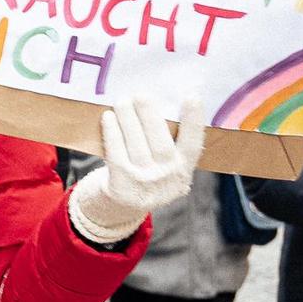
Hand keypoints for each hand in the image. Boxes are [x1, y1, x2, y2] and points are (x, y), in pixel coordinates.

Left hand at [69, 96, 205, 245]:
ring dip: (128, 119)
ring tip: (122, 101)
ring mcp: (144, 184)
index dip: (194, 121)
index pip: (193, 144)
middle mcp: (167, 179)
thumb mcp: (164, 167)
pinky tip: (108, 117)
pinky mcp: (121, 186)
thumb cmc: (144, 174)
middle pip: (161, 143)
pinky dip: (112, 133)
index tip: (192, 97)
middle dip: (150, 116)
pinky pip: (116, 154)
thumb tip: (155, 103)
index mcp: (183, 170)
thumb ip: (167, 143)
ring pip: (136, 145)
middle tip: (141, 94)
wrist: (120, 207)